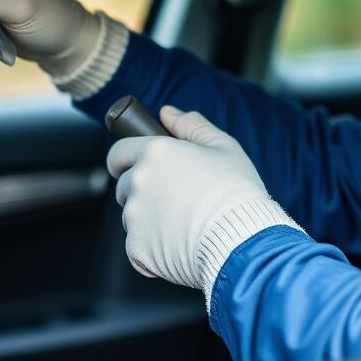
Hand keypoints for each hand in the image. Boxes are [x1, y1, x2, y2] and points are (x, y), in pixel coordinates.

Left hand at [107, 106, 299, 298]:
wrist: (242, 239)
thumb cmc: (237, 191)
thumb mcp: (223, 147)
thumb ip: (191, 125)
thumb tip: (167, 113)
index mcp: (154, 152)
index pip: (118, 153)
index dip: (125, 160)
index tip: (136, 168)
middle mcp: (138, 182)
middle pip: (126, 186)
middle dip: (144, 191)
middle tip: (176, 199)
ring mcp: (134, 217)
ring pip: (132, 216)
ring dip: (149, 219)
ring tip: (184, 224)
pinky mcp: (137, 248)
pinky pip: (138, 245)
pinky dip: (154, 247)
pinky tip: (180, 243)